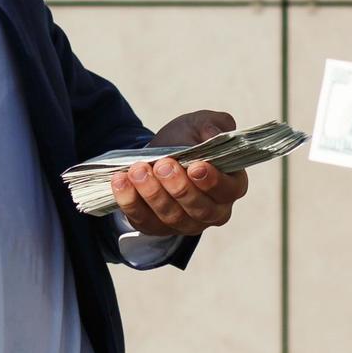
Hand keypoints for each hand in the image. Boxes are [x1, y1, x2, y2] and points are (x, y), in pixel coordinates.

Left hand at [110, 109, 252, 237]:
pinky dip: (130, 201)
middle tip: (163, 165)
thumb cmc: (185, 141)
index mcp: (230, 186)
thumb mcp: (199, 125)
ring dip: (153, 193)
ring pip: (172, 217)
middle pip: (200, 208)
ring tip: (138, 170)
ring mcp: (184, 223)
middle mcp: (212, 211)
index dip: (213, 181)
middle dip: (179, 187)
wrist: (157, 156)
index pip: (228, 190)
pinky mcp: (156, 227)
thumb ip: (212, 124)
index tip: (195, 166)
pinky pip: (143, 220)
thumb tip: (212, 134)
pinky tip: (121, 181)